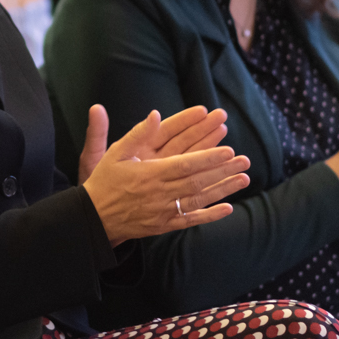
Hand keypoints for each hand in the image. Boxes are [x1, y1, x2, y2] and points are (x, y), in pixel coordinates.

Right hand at [80, 106, 250, 245]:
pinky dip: (210, 216)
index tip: (228, 150)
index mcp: (150, 173)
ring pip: (199, 200)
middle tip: (245, 161)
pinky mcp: (163, 224)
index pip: (185, 164)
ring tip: (244, 179)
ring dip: (223, 190)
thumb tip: (155, 114)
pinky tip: (228, 208)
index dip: (208, 157)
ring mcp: (163, 211)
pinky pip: (190, 220)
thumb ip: (137, 134)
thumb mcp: (115, 153)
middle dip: (223, 171)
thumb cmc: (104, 181)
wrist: (93, 217)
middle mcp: (160, 193)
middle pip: (197, 181)